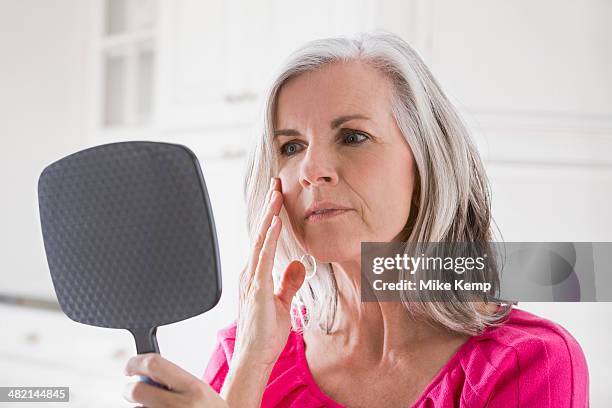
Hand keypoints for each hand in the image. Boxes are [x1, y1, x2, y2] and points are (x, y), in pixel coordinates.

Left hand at [123, 353, 227, 407]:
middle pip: (137, 390)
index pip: (155, 364)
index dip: (136, 362)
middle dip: (129, 389)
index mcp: (193, 387)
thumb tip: (145, 373)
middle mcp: (182, 405)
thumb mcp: (201, 391)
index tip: (130, 367)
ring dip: (138, 407)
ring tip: (154, 407)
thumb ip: (176, 380)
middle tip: (132, 390)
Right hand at [234, 177, 305, 366]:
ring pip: (260, 240)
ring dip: (269, 216)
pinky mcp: (256, 288)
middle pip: (261, 233)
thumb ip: (289, 282)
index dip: (271, 216)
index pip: (265, 239)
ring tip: (276, 195)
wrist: (255, 356)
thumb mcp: (283, 302)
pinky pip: (263, 258)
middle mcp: (250, 272)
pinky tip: (276, 223)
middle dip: (269, 208)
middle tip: (276, 184)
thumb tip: (299, 264)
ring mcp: (251, 279)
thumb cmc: (266, 333)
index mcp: (256, 274)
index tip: (277, 197)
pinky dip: (270, 239)